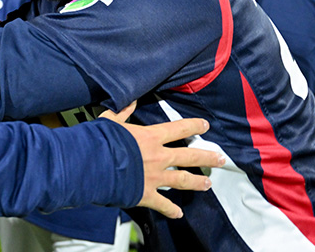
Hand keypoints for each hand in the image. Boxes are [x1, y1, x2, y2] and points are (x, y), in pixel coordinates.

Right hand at [100, 103, 223, 218]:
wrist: (93, 166)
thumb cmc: (101, 142)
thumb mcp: (110, 120)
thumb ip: (123, 111)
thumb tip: (131, 100)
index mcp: (150, 137)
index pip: (178, 129)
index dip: (194, 126)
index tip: (205, 126)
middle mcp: (158, 157)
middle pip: (189, 155)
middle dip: (207, 157)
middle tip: (221, 158)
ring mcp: (154, 177)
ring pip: (183, 180)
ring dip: (197, 182)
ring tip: (208, 183)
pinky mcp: (146, 194)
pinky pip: (163, 204)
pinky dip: (171, 210)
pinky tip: (179, 213)